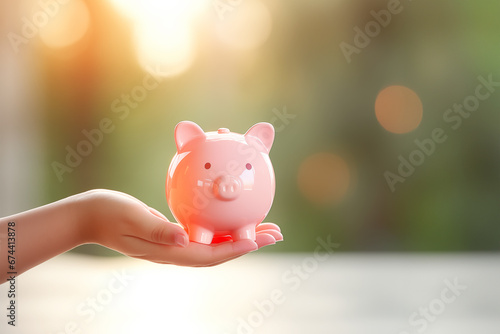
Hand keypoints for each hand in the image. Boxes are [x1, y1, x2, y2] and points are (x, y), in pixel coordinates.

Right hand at [76, 189, 282, 266]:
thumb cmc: (109, 214)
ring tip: (265, 227)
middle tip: (275, 233)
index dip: (234, 250)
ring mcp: (175, 245)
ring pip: (216, 245)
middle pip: (220, 252)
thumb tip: (182, 239)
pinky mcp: (173, 235)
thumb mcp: (131, 219)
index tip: (257, 241)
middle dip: (249, 243)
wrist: (91, 216)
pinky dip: (223, 230)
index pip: (208, 255)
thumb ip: (156, 230)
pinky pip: (205, 235)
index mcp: (168, 251)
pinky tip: (232, 219)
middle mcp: (176, 251)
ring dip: (242, 237)